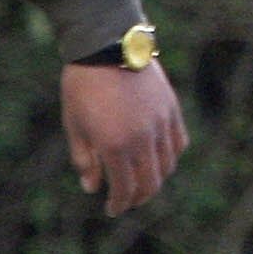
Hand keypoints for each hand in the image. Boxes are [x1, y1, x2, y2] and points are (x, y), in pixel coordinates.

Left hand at [61, 59, 186, 215]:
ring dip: (155, 178)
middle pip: (150, 183)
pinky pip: (178, 142)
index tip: (112, 209)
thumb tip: (92, 188)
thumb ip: (85, 159)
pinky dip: (170, 156)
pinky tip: (158, 157)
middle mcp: (142, 139)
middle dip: (138, 197)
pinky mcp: (171, 108)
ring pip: (167, 165)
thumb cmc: (83, 85)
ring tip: (142, 179)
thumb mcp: (74, 125)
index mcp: (115, 146)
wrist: (106, 44)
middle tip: (127, 199)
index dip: (119, 204)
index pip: (124, 189)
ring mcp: (160, 123)